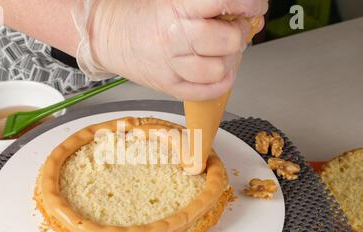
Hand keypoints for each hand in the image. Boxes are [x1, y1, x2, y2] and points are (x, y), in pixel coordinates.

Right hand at [72, 0, 266, 100]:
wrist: (107, 35)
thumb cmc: (138, 15)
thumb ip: (201, 4)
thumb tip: (236, 8)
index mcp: (173, 9)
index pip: (222, 1)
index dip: (247, 3)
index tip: (255, 5)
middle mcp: (172, 39)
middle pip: (226, 42)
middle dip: (239, 33)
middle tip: (235, 28)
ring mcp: (170, 67)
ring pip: (218, 70)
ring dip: (231, 60)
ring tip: (224, 51)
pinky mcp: (168, 86)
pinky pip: (205, 92)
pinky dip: (222, 83)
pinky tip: (221, 72)